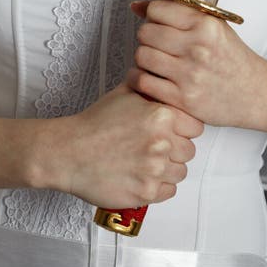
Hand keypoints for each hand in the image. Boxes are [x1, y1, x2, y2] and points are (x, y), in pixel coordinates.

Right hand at [38, 82, 202, 206]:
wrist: (69, 152)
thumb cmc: (96, 122)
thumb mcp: (125, 92)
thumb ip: (149, 83)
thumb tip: (163, 74)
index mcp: (161, 116)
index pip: (196, 126)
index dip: (184, 128)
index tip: (173, 130)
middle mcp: (162, 143)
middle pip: (189, 150)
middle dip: (176, 148)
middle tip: (156, 146)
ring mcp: (154, 170)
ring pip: (181, 172)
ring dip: (168, 168)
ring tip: (148, 161)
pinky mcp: (145, 193)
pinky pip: (169, 191)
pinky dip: (159, 185)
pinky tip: (143, 175)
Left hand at [126, 0, 266, 127]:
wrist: (256, 93)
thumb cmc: (234, 59)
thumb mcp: (213, 27)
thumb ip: (178, 12)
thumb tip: (137, 6)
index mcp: (206, 25)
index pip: (158, 9)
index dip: (153, 14)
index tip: (157, 21)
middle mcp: (197, 47)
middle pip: (146, 32)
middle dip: (147, 36)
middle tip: (156, 42)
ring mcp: (190, 74)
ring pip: (142, 56)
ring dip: (143, 58)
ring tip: (153, 60)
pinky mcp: (183, 98)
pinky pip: (143, 82)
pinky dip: (139, 79)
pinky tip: (150, 77)